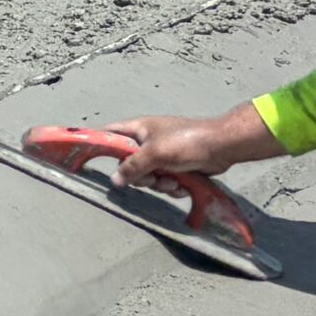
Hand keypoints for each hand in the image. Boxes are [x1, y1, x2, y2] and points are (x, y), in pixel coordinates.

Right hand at [105, 105, 278, 185]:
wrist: (222, 147)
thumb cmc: (186, 142)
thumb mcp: (155, 153)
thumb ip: (132, 167)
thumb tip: (114, 180)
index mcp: (138, 129)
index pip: (109, 133)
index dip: (99, 144)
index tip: (92, 160)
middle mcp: (148, 141)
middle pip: (129, 164)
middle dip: (141, 176)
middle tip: (152, 177)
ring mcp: (163, 155)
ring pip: (148, 176)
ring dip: (160, 184)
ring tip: (174, 182)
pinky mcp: (177, 167)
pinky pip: (165, 182)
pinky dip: (173, 186)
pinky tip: (183, 185)